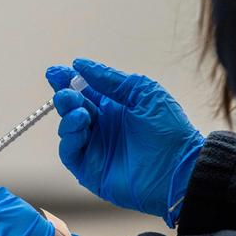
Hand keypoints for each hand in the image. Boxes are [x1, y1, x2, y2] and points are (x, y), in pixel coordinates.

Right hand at [46, 59, 204, 226]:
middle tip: (65, 91)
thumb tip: (81, 65)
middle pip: (72, 108)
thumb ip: (110, 79)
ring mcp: (96, 149)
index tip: (55, 72)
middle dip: (64, 96)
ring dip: (68, 115)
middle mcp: (103, 127)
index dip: (68, 80)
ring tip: (80, 110)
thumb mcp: (142, 92)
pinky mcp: (91, 170)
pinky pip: (70, 152)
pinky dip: (69, 137)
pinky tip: (80, 124)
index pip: (84, 91)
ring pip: (68, 129)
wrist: (180, 168)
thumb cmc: (170, 130)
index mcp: (115, 107)